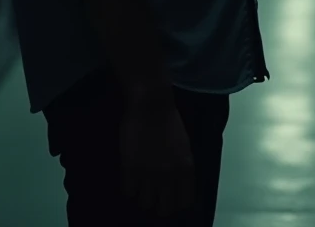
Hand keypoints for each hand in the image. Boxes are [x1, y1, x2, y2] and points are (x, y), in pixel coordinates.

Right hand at [119, 92, 195, 217]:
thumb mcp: (184, 145)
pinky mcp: (130, 168)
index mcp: (185, 168)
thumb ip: (182, 167)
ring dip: (143, 196)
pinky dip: (129, 188)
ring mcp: (149, 173)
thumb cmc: (169, 120)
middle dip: (159, 204)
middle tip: (154, 195)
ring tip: (140, 186)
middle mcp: (169, 175)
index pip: (184, 202)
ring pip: (145, 203)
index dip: (176, 203)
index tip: (170, 198)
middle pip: (164, 208)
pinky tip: (130, 178)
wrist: (151, 104)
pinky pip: (129, 192)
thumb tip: (176, 185)